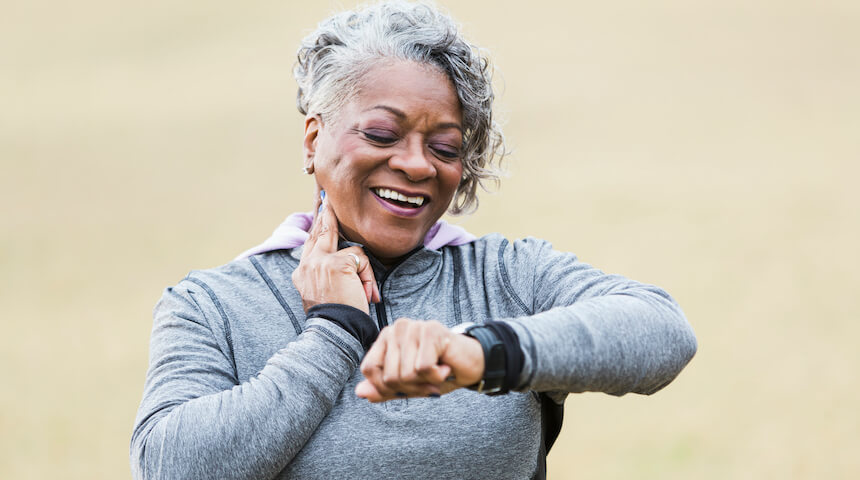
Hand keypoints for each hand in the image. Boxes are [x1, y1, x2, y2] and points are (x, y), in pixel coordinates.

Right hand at [291, 192, 379, 313]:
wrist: (334, 330)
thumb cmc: (335, 317)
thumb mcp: (323, 293)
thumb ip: (327, 273)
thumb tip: (347, 258)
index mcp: (302, 273)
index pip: (310, 243)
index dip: (317, 228)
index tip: (321, 212)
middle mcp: (308, 264)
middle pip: (321, 232)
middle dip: (328, 215)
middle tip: (328, 199)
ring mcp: (321, 262)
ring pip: (351, 251)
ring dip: (363, 271)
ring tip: (365, 293)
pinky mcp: (337, 263)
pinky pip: (362, 260)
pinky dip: (368, 277)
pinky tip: (366, 294)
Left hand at [355, 318, 484, 401]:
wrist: (472, 365)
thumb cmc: (438, 372)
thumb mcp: (408, 385)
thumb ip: (383, 388)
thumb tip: (359, 392)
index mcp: (386, 337)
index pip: (369, 369)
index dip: (385, 387)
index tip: (407, 386)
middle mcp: (397, 327)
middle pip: (388, 376)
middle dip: (410, 388)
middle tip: (428, 380)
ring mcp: (414, 326)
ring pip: (405, 374)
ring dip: (425, 383)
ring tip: (438, 372)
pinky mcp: (431, 330)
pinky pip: (423, 368)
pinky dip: (436, 377)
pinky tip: (445, 367)